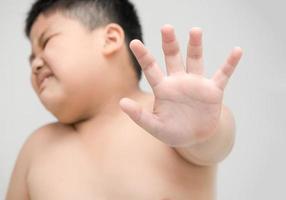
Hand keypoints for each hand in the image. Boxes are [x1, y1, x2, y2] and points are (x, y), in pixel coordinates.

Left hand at [119, 25, 241, 146]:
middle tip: (166, 28)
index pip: (151, 68)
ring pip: (196, 60)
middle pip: (173, 57)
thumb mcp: (154, 127)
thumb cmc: (172, 132)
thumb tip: (121, 103)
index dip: (143, 56)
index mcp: (163, 88)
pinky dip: (230, 64)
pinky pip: (223, 74)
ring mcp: (196, 84)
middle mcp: (179, 81)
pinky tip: (237, 51)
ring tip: (195, 30)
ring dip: (195, 46)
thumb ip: (139, 116)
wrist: (195, 138)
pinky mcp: (213, 91)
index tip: (134, 42)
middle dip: (169, 43)